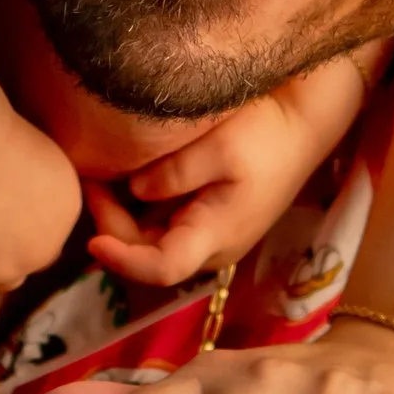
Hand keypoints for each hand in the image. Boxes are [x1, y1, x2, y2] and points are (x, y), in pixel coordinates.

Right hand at [0, 108, 84, 318]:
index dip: (23, 220)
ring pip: (3, 282)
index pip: (49, 231)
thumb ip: (41, 184)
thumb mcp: (41, 152)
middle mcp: (45, 249)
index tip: (0, 203)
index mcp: (68, 211)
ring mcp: (5, 269)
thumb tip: (26, 192)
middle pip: (30, 259)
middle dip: (10, 245)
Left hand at [86, 52, 373, 292]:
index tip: (90, 242)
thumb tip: (134, 190)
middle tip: (91, 178)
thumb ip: (174, 173)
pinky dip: (135, 206)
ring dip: (120, 215)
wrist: (302, 125)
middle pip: (146, 254)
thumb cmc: (267, 136)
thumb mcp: (221, 147)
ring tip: (100, 174)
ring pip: (149, 241)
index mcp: (215, 236)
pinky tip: (122, 174)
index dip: (123, 261)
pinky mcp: (205, 219)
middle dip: (111, 224)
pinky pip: (161, 223)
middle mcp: (209, 248)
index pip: (161, 268)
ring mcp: (207, 235)